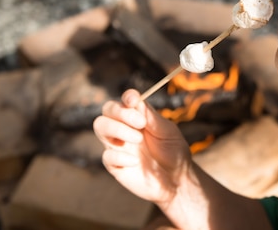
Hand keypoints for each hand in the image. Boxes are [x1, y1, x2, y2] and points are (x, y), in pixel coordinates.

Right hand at [93, 89, 191, 204]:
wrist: (177, 180)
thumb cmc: (174, 152)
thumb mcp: (168, 132)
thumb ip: (151, 117)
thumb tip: (137, 101)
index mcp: (138, 117)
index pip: (125, 101)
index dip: (127, 97)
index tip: (133, 100)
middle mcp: (125, 128)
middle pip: (107, 110)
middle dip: (120, 113)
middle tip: (140, 123)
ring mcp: (118, 145)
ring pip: (100, 126)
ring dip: (117, 129)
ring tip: (138, 139)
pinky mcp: (115, 165)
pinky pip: (106, 155)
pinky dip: (119, 156)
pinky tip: (135, 161)